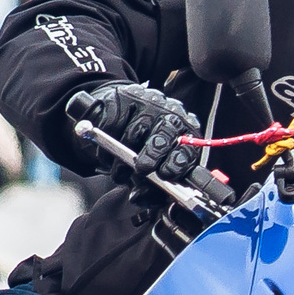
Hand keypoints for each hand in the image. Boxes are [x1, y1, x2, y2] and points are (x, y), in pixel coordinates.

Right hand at [69, 83, 198, 183]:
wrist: (124, 114)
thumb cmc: (144, 148)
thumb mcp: (155, 169)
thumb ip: (152, 188)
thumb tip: (139, 198)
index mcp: (187, 135)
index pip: (188, 149)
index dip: (177, 163)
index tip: (166, 174)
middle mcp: (171, 115)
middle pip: (163, 136)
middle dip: (151, 156)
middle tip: (142, 168)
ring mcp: (148, 103)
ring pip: (134, 132)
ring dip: (121, 156)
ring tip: (118, 170)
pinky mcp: (124, 96)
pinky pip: (112, 123)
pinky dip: (105, 143)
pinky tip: (107, 153)